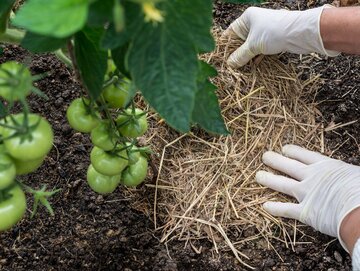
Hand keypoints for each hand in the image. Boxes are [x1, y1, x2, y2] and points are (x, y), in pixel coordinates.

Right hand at [224, 6, 338, 67]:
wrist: (300, 33)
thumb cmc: (274, 32)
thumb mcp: (253, 46)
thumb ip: (240, 56)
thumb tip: (230, 64)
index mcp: (246, 18)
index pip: (230, 33)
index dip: (225, 46)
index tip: (220, 58)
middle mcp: (254, 23)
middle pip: (239, 41)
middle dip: (236, 54)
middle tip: (230, 67)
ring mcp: (263, 31)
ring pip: (250, 47)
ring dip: (246, 58)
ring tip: (240, 69)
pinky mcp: (272, 40)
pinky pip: (259, 50)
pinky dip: (256, 58)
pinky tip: (252, 66)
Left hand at [256, 144, 359, 250]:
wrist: (359, 209)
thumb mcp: (355, 173)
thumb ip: (345, 172)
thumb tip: (348, 174)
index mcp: (326, 166)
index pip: (305, 156)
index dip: (293, 151)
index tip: (284, 148)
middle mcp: (312, 177)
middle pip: (289, 166)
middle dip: (276, 160)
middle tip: (265, 156)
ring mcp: (306, 193)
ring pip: (283, 184)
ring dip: (269, 179)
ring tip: (258, 176)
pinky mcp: (305, 212)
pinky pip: (286, 209)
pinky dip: (275, 208)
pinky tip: (265, 206)